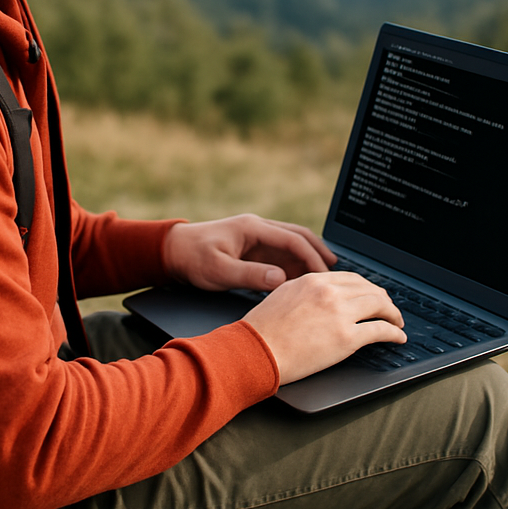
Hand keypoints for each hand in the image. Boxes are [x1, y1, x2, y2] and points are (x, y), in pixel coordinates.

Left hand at [162, 213, 336, 291]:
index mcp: (253, 228)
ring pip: (291, 245)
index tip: (324, 275)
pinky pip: (280, 254)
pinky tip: (302, 280)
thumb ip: (250, 275)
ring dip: (308, 259)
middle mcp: (258, 229)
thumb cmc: (192, 258)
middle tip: (336, 272)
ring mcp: (256, 238)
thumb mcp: (219, 270)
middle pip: (298, 237)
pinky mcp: (252, 248)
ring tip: (325, 278)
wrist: (171, 251)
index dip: (312, 257)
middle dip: (318, 253)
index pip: (293, 239)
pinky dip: (294, 265)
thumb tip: (281, 280)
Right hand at [244, 272, 405, 383]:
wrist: (254, 351)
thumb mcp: (282, 296)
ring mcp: (339, 313)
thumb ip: (305, 291)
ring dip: (393, 314)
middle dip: (383, 300)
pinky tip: (398, 337)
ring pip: (379, 306)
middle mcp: (329, 292)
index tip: (371, 297)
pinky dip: (394, 333)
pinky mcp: (346, 338)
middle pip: (369, 289)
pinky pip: (380, 331)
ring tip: (396, 323)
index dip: (366, 288)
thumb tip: (320, 296)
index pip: (351, 278)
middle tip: (389, 310)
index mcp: (313, 280)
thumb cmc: (261, 330)